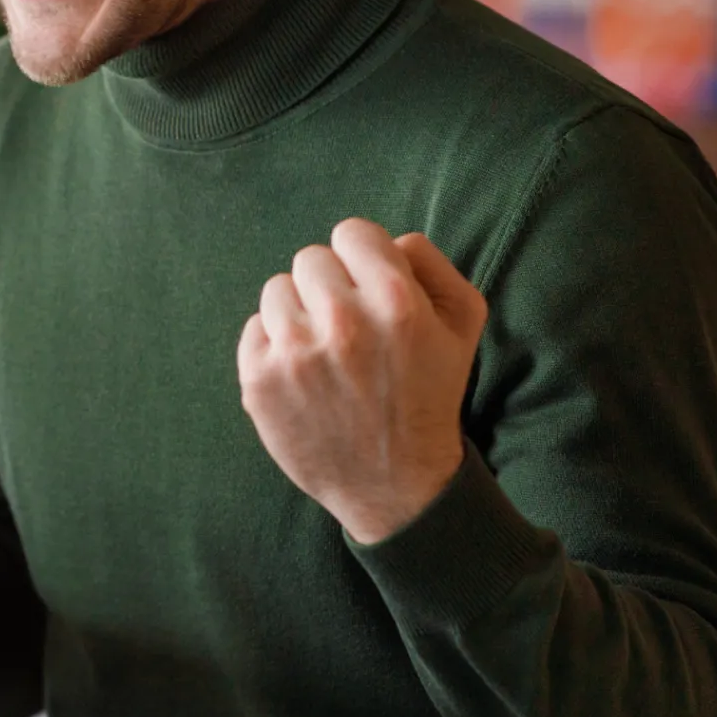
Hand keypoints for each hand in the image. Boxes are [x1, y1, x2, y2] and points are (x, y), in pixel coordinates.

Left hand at [237, 219, 488, 544]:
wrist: (395, 484)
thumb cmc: (429, 395)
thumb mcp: (462, 325)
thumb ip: (430, 264)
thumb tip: (387, 240)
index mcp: (396, 301)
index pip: (352, 232)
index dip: (363, 258)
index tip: (369, 289)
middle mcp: (343, 322)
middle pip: (311, 258)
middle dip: (331, 288)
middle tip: (351, 329)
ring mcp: (295, 353)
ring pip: (277, 289)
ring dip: (300, 315)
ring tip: (327, 354)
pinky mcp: (259, 379)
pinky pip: (254, 328)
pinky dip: (274, 346)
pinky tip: (304, 375)